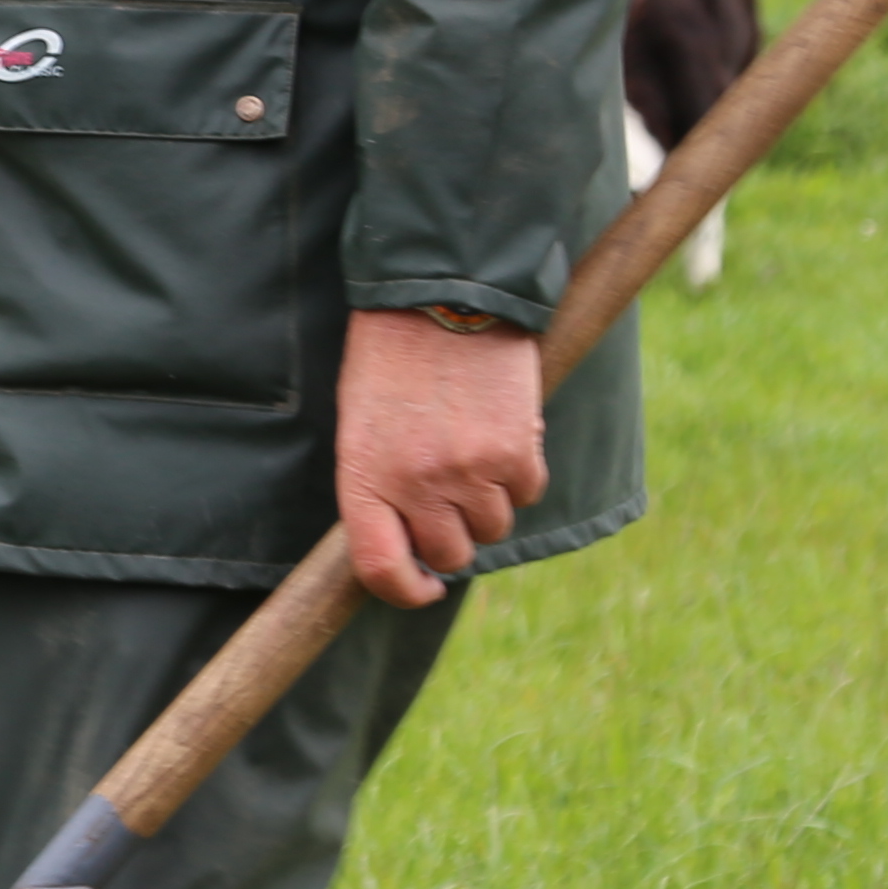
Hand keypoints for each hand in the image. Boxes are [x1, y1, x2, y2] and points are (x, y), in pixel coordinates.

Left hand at [333, 311, 546, 606]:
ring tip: (472, 450)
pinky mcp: (517, 453)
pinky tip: (501, 433)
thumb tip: (406, 541)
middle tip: (450, 496)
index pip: (380, 569)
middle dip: (452, 535)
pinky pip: (528, 492)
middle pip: (450, 555)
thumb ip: (377, 485)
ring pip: (494, 527)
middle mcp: (416, 485)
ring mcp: (470, 472)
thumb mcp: (360, 423)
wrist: (442, 296)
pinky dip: (519, 473)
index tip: (421, 586)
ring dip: (487, 502)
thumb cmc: (390, 359)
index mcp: (365, 478)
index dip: (403, 591)